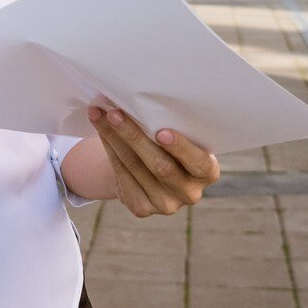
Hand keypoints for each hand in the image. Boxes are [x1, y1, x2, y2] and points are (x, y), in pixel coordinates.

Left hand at [85, 106, 219, 216]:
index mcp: (207, 172)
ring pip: (135, 167)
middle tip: (115, 113)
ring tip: (99, 115)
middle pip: (160, 166)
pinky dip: (109, 149)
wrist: (151, 171)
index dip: (181, 148)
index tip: (162, 131)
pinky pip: (122, 176)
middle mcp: (190, 193)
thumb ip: (172, 128)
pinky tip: (101, 131)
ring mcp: (166, 205)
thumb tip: (140, 99)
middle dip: (134, 136)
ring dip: (113, 138)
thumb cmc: (170, 145)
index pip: (198, 162)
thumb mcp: (181, 139)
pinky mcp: (142, 209)